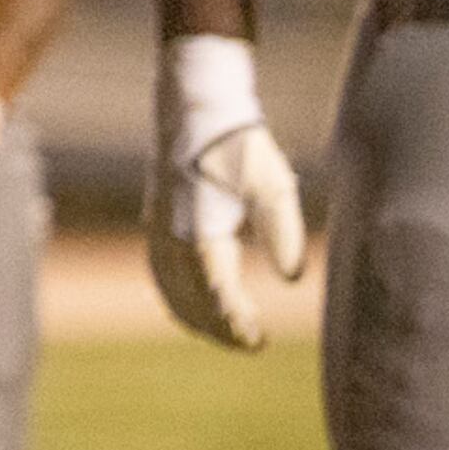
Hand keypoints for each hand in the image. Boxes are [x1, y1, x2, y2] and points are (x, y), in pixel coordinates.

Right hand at [149, 33, 306, 347]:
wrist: (197, 105)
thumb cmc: (241, 145)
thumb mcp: (274, 186)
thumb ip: (283, 234)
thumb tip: (292, 281)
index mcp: (198, 232)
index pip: (216, 295)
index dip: (236, 323)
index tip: (258, 341)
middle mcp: (170, 236)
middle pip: (189, 301)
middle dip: (218, 329)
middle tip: (251, 344)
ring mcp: (158, 229)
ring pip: (169, 290)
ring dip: (196, 317)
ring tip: (225, 334)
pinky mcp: (156, 220)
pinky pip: (160, 273)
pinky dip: (177, 296)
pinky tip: (194, 302)